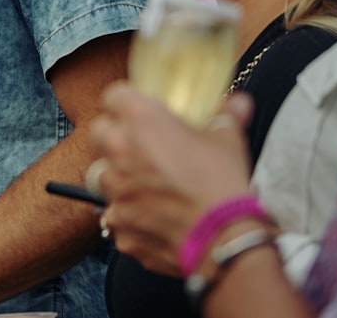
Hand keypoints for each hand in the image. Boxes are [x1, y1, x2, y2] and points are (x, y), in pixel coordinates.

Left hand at [89, 83, 254, 274]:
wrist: (224, 241)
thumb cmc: (222, 187)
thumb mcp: (228, 140)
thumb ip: (226, 115)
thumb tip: (237, 104)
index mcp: (141, 120)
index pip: (113, 95)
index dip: (124, 102)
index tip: (134, 108)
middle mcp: (120, 152)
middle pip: (99, 133)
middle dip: (114, 136)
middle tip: (138, 144)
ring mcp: (116, 192)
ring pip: (102, 175)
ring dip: (118, 176)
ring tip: (145, 183)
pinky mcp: (120, 225)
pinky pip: (116, 215)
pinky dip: (130, 216)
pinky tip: (153, 216)